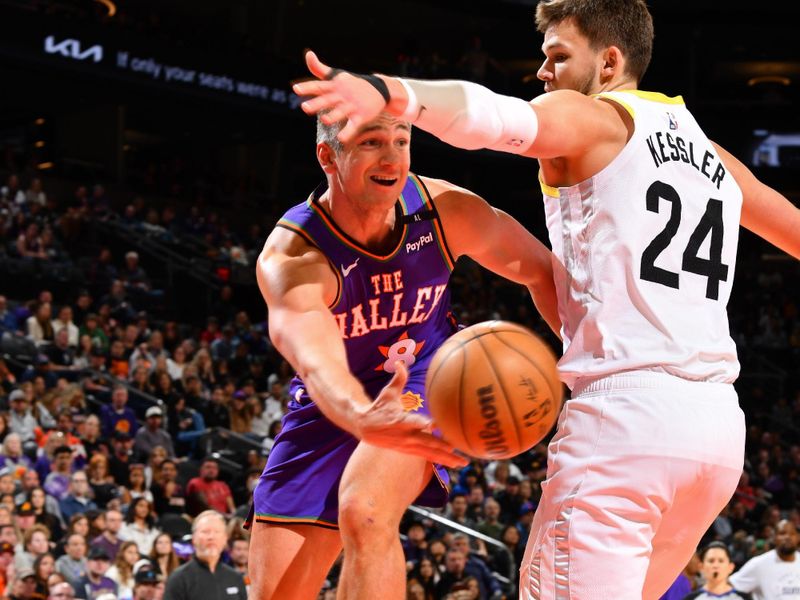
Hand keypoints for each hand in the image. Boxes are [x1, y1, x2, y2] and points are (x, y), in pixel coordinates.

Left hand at [292, 50, 388, 143]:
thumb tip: (308, 54)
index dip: (308, 87)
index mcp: (334, 86)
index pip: (319, 86)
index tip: (296, 89)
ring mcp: (352, 106)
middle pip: (328, 100)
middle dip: (317, 103)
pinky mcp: (361, 116)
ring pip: (341, 112)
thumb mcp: (336, 76)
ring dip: (333, 116)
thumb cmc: (352, 84)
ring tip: (324, 120)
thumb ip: (319, 69)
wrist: (379, 89)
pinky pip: (353, 125)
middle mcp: (342, 95)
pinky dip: (348, 132)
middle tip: (304, 108)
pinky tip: (341, 138)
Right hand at [353, 361, 467, 468]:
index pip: (413, 422)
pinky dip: (440, 461)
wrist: (364, 427)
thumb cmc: (379, 406)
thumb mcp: (387, 392)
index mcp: (400, 420)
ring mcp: (407, 446)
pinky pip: (427, 457)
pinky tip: (454, 463)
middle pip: (426, 442)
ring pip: (429, 453)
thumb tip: (400, 362)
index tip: (434, 424)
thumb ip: (398, 378)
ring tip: (462, 463)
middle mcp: (405, 436)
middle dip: (442, 447)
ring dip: (446, 459)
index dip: (423, 424)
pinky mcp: (409, 451)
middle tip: (458, 449)